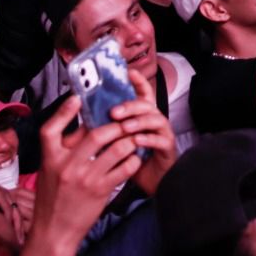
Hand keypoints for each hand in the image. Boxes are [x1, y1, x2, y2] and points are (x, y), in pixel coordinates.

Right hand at [31, 96, 144, 245]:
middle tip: (123, 122)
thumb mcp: (49, 170)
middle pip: (96, 133)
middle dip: (115, 125)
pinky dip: (132, 160)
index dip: (64, 110)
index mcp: (50, 158)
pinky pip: (124, 168)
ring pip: (116, 148)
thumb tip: (82, 125)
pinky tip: (134, 158)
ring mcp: (86, 178)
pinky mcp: (101, 190)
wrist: (54, 231)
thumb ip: (63, 149)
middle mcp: (67, 166)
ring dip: (128, 140)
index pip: (51, 128)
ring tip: (133, 138)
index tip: (77, 98)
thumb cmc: (52, 198)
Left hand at [115, 69, 177, 194]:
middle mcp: (154, 121)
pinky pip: (160, 139)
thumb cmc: (134, 161)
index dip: (138, 82)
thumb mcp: (118, 142)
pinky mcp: (168, 147)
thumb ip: (109, 128)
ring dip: (138, 121)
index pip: (143, 94)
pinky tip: (136, 141)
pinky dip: (148, 139)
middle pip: (146, 104)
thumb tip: (87, 116)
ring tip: (124, 127)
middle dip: (130, 105)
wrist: (152, 183)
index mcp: (142, 116)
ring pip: (155, 118)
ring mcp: (163, 133)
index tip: (129, 72)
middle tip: (114, 112)